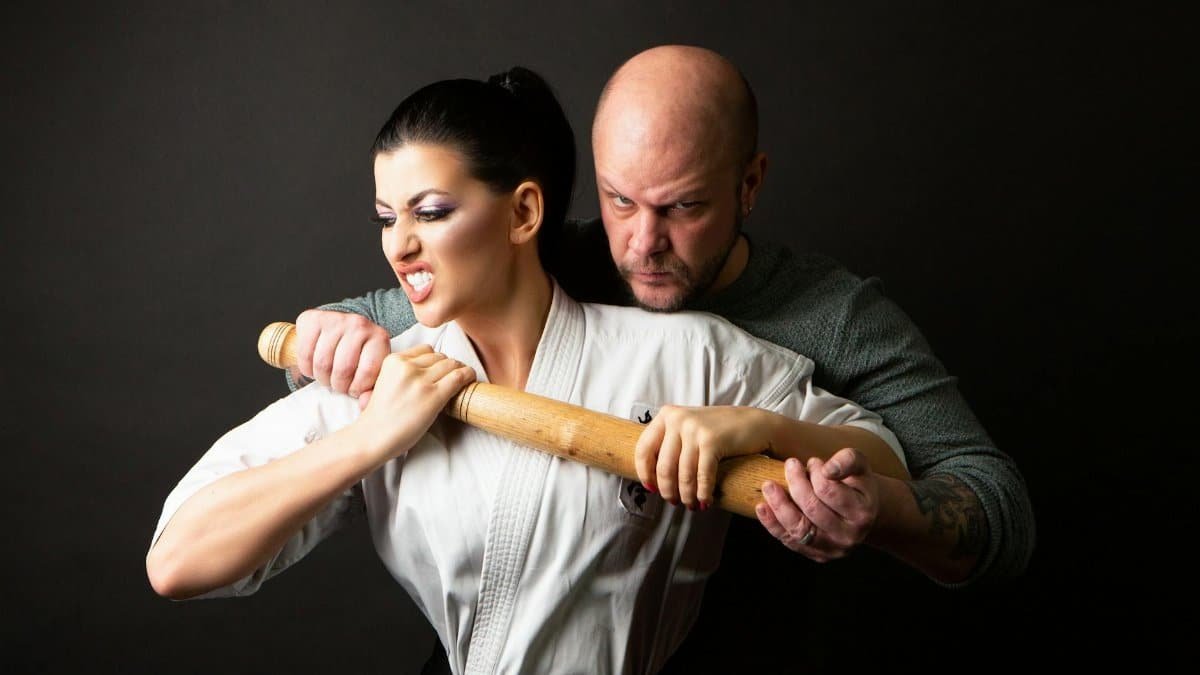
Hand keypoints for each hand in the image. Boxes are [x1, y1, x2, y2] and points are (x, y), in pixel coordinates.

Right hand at [293, 309, 390, 404]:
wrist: (343, 327)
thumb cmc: (360, 354)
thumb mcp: (374, 369)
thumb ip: (373, 389)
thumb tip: (363, 402)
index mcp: (379, 338)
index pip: (368, 371)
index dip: (358, 388)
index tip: (354, 390)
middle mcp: (359, 324)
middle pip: (343, 369)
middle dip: (338, 385)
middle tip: (339, 385)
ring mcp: (335, 320)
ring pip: (322, 363)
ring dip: (322, 378)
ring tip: (328, 377)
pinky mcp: (313, 319)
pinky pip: (305, 354)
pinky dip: (307, 368)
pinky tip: (314, 367)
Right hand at [354, 344, 475, 461]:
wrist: (373, 437)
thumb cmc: (380, 416)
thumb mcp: (385, 382)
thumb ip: (403, 372)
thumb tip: (432, 368)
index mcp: (393, 360)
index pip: (425, 350)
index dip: (435, 360)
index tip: (439, 371)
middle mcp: (407, 366)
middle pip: (440, 356)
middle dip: (448, 366)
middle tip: (452, 378)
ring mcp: (420, 381)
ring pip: (452, 364)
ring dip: (459, 370)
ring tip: (462, 380)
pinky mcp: (433, 396)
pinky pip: (459, 377)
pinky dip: (468, 376)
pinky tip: (470, 380)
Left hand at [634, 405, 772, 509]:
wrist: (756, 424)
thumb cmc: (721, 431)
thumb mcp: (690, 428)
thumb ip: (670, 443)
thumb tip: (653, 477)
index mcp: (667, 415)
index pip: (644, 448)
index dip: (645, 473)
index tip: (651, 489)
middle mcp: (678, 419)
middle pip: (663, 466)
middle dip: (668, 490)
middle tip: (674, 502)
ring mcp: (695, 428)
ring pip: (683, 474)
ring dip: (687, 496)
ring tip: (692, 505)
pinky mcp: (712, 440)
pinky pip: (702, 476)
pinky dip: (703, 493)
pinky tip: (706, 501)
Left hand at [755, 447, 879, 561]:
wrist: (861, 513)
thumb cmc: (856, 486)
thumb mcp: (860, 467)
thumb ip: (848, 460)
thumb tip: (828, 469)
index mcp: (862, 513)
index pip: (829, 491)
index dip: (816, 473)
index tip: (813, 462)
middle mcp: (848, 536)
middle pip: (812, 509)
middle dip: (796, 484)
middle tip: (791, 465)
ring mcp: (831, 549)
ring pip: (798, 529)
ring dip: (779, 505)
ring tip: (769, 485)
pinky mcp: (815, 554)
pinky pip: (789, 541)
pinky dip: (772, 524)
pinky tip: (762, 507)